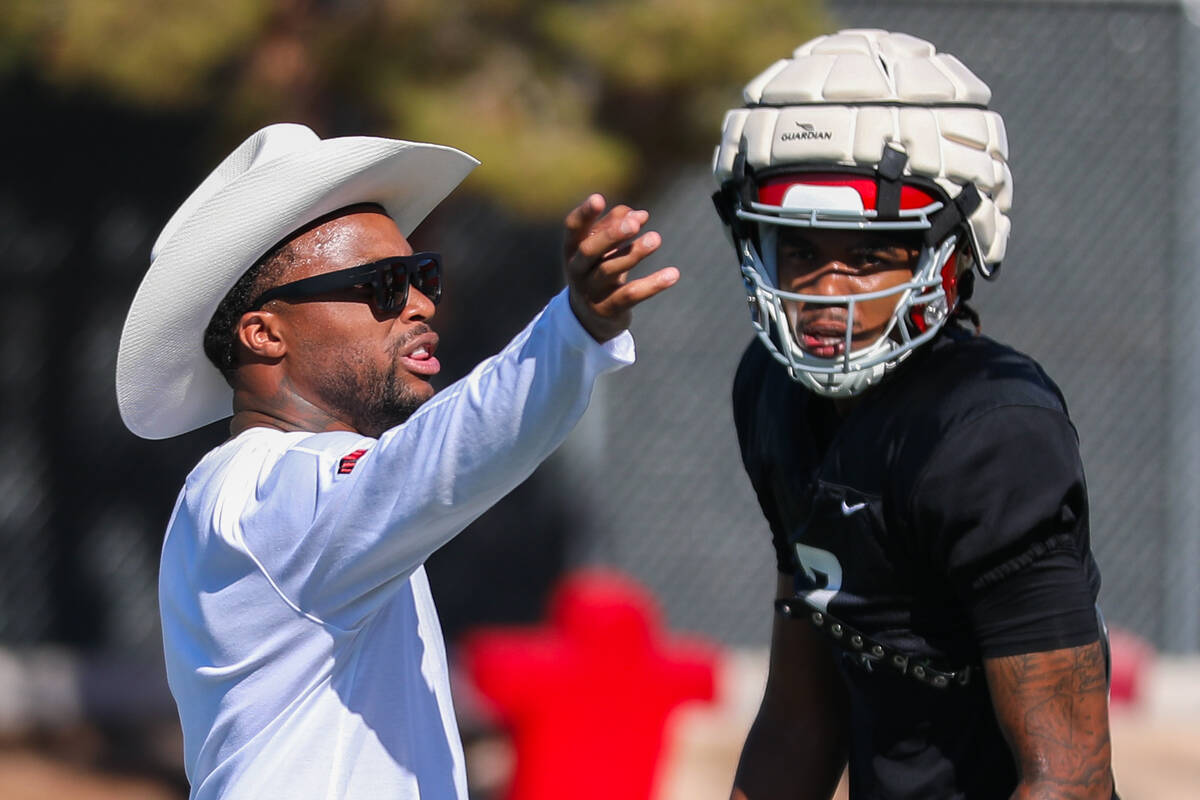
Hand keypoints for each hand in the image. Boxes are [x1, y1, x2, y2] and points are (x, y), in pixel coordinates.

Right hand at [563, 194, 678, 341]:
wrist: (591, 318)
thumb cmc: (598, 271)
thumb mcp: (604, 249)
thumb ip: (617, 226)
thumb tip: (640, 214)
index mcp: (572, 249)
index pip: (573, 229)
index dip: (584, 214)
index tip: (599, 199)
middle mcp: (576, 270)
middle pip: (589, 250)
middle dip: (611, 235)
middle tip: (635, 224)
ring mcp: (590, 292)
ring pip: (610, 270)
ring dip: (634, 253)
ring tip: (656, 239)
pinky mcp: (607, 310)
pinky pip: (630, 295)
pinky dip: (652, 285)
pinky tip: (673, 274)